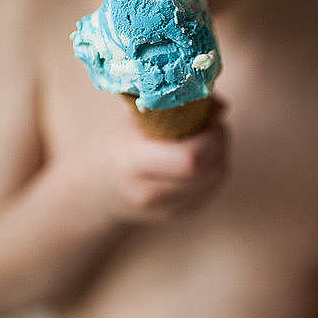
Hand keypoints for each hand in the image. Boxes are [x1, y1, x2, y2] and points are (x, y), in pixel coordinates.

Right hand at [86, 97, 230, 225]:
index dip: (210, 137)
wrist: (97, 184)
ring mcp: (161, 209)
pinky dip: (214, 172)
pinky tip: (203, 158)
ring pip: (213, 182)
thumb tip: (221, 107)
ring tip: (209, 139)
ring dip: (220, 156)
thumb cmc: (118, 140)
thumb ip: (174, 103)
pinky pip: (210, 192)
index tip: (210, 117)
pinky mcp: (175, 215)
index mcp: (131, 161)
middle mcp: (145, 192)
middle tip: (215, 125)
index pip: (189, 159)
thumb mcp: (133, 115)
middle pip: (205, 171)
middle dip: (219, 143)